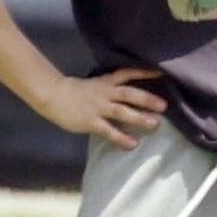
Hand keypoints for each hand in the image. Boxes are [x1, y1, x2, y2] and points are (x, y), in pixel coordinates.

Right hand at [38, 66, 167, 147]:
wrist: (52, 95)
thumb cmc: (75, 91)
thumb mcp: (95, 85)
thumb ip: (111, 88)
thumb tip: (130, 94)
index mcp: (106, 82)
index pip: (127, 74)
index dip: (144, 72)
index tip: (162, 72)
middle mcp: (105, 93)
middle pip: (129, 94)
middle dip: (147, 99)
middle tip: (164, 105)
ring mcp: (98, 107)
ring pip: (122, 111)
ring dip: (139, 117)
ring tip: (155, 124)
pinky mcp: (90, 121)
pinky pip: (108, 130)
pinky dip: (121, 137)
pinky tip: (132, 144)